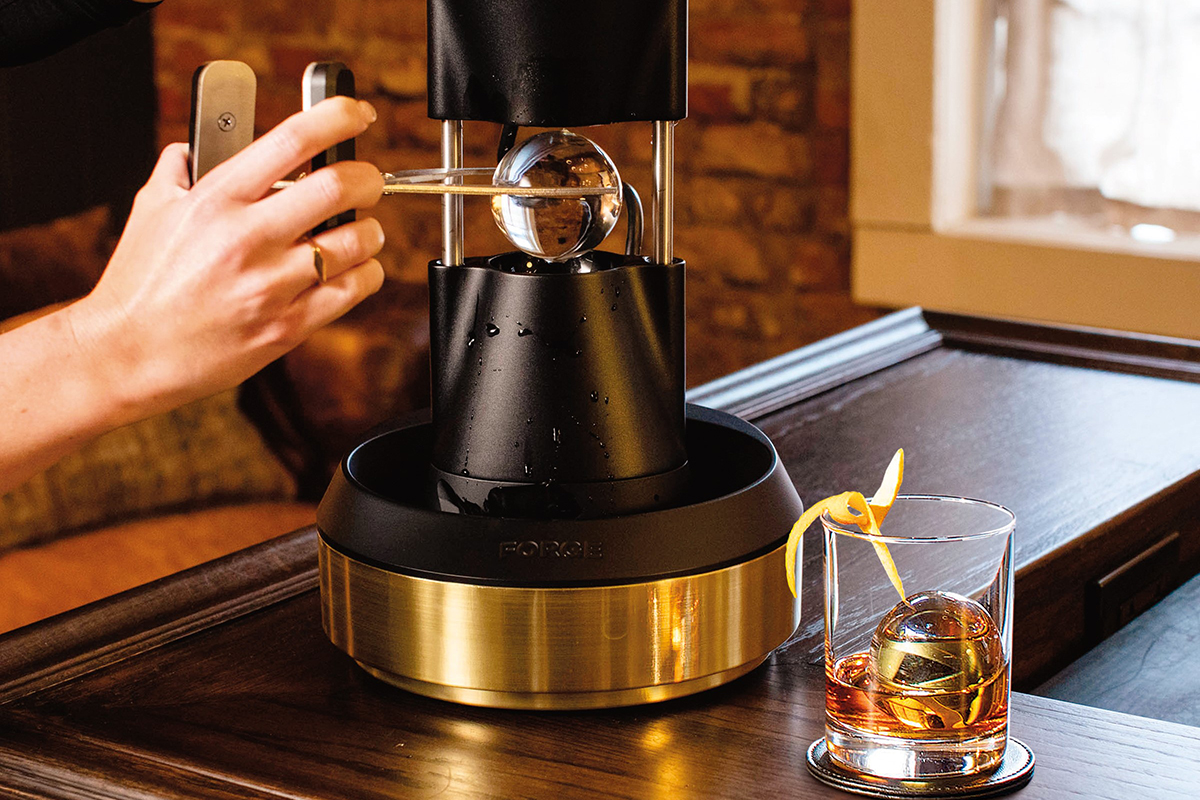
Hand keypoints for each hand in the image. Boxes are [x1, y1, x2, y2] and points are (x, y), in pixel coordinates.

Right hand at [69, 96, 385, 418]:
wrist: (130, 353)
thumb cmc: (140, 284)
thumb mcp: (152, 209)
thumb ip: (182, 167)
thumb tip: (202, 141)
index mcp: (217, 199)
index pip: (292, 140)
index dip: (338, 117)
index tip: (356, 115)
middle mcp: (247, 237)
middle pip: (339, 187)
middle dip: (368, 178)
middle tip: (368, 181)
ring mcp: (270, 284)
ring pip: (357, 241)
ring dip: (370, 230)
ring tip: (360, 231)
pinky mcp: (288, 326)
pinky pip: (354, 290)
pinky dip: (366, 273)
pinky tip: (355, 269)